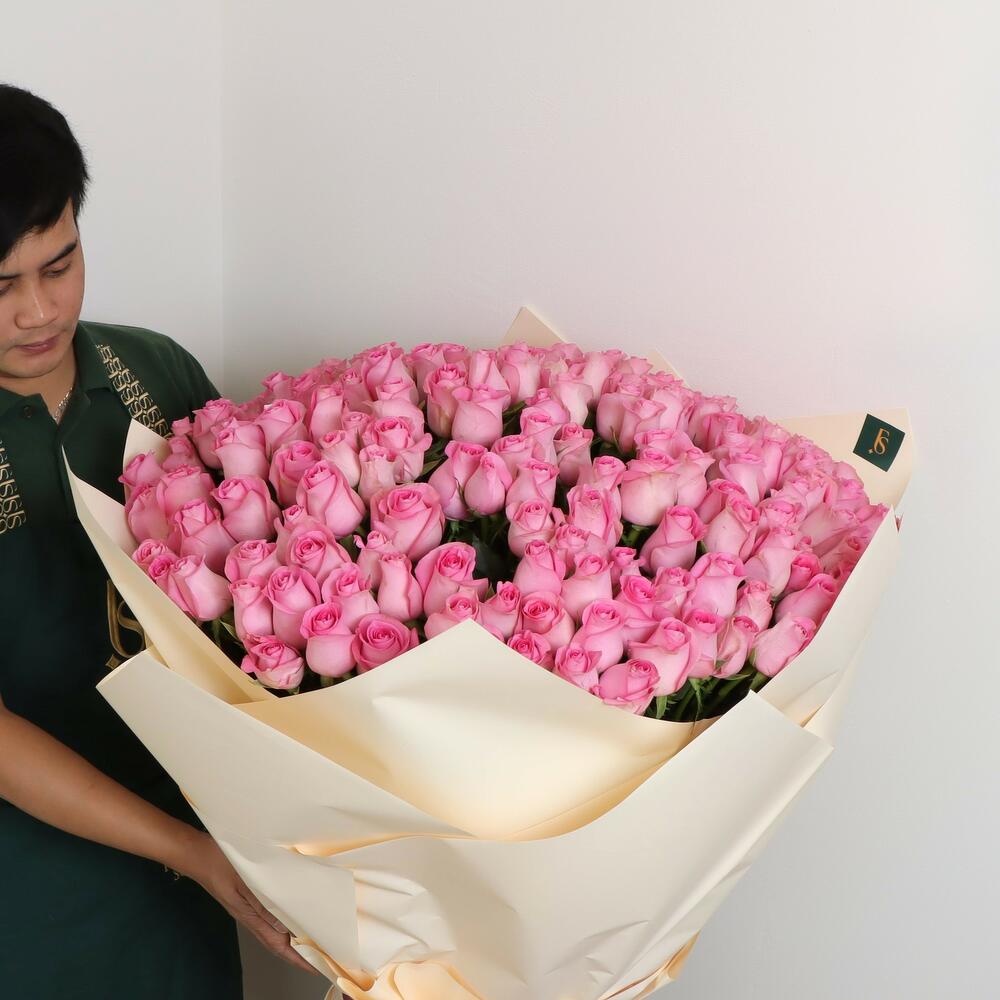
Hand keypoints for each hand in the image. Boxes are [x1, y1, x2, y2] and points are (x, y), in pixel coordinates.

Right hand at [183, 830, 320, 976]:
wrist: (198, 852)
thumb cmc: (219, 863)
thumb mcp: (243, 881)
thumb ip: (263, 904)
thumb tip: (284, 927)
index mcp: (250, 916)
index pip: (277, 945)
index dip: (297, 959)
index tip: (316, 968)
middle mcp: (251, 915)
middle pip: (278, 941)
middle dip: (301, 952)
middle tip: (324, 954)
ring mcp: (249, 907)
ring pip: (276, 928)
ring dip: (296, 935)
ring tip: (316, 936)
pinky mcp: (249, 897)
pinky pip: (272, 913)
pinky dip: (287, 917)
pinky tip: (297, 911)